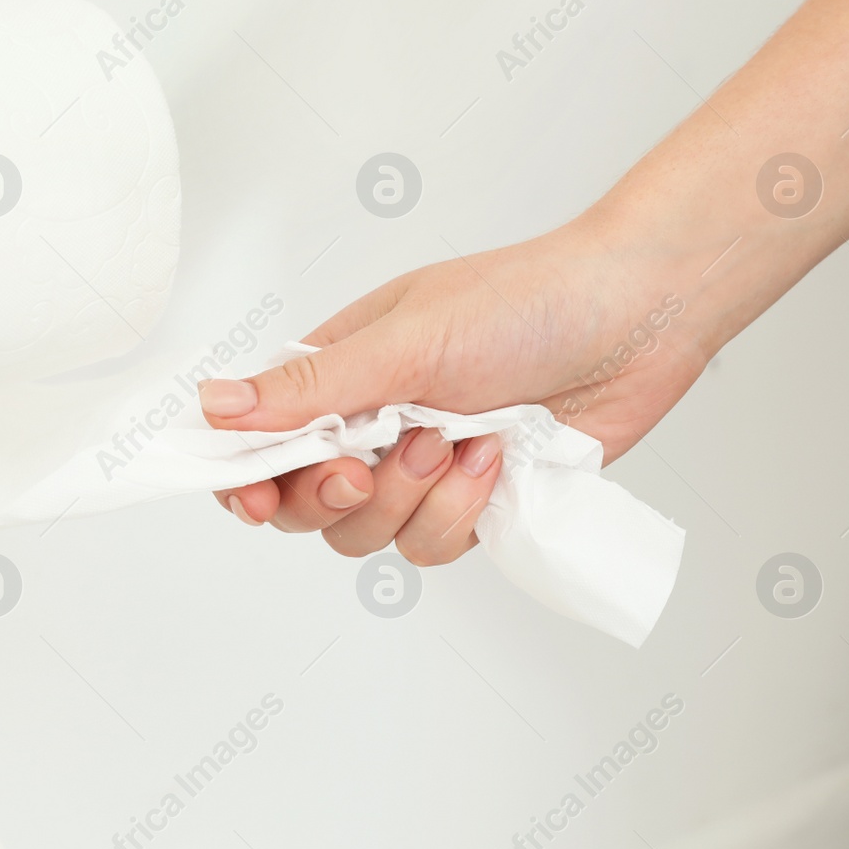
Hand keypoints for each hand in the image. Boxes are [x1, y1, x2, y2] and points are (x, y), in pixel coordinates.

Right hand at [198, 216, 710, 564]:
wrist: (635, 319)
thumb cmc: (522, 302)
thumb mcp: (404, 340)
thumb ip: (310, 388)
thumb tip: (212, 407)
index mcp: (337, 374)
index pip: (258, 441)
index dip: (244, 478)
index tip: (251, 497)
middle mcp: (370, 425)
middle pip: (303, 505)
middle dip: (331, 498)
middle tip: (362, 472)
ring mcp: (422, 470)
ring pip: (369, 536)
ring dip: (414, 500)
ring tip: (460, 442)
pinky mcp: (474, 504)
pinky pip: (433, 547)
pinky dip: (463, 513)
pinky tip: (496, 461)